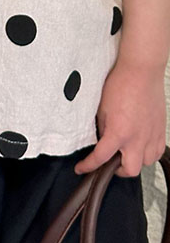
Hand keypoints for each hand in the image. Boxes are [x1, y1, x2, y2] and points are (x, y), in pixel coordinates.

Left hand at [75, 59, 166, 176]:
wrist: (141, 72)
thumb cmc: (121, 84)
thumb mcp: (102, 108)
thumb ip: (103, 128)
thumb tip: (101, 140)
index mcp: (119, 133)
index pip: (101, 157)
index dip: (88, 166)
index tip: (82, 168)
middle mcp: (137, 138)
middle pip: (129, 170)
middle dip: (116, 170)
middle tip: (109, 162)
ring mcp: (151, 136)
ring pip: (145, 163)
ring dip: (134, 161)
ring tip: (125, 152)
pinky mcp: (160, 131)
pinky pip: (156, 152)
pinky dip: (147, 154)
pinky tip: (140, 146)